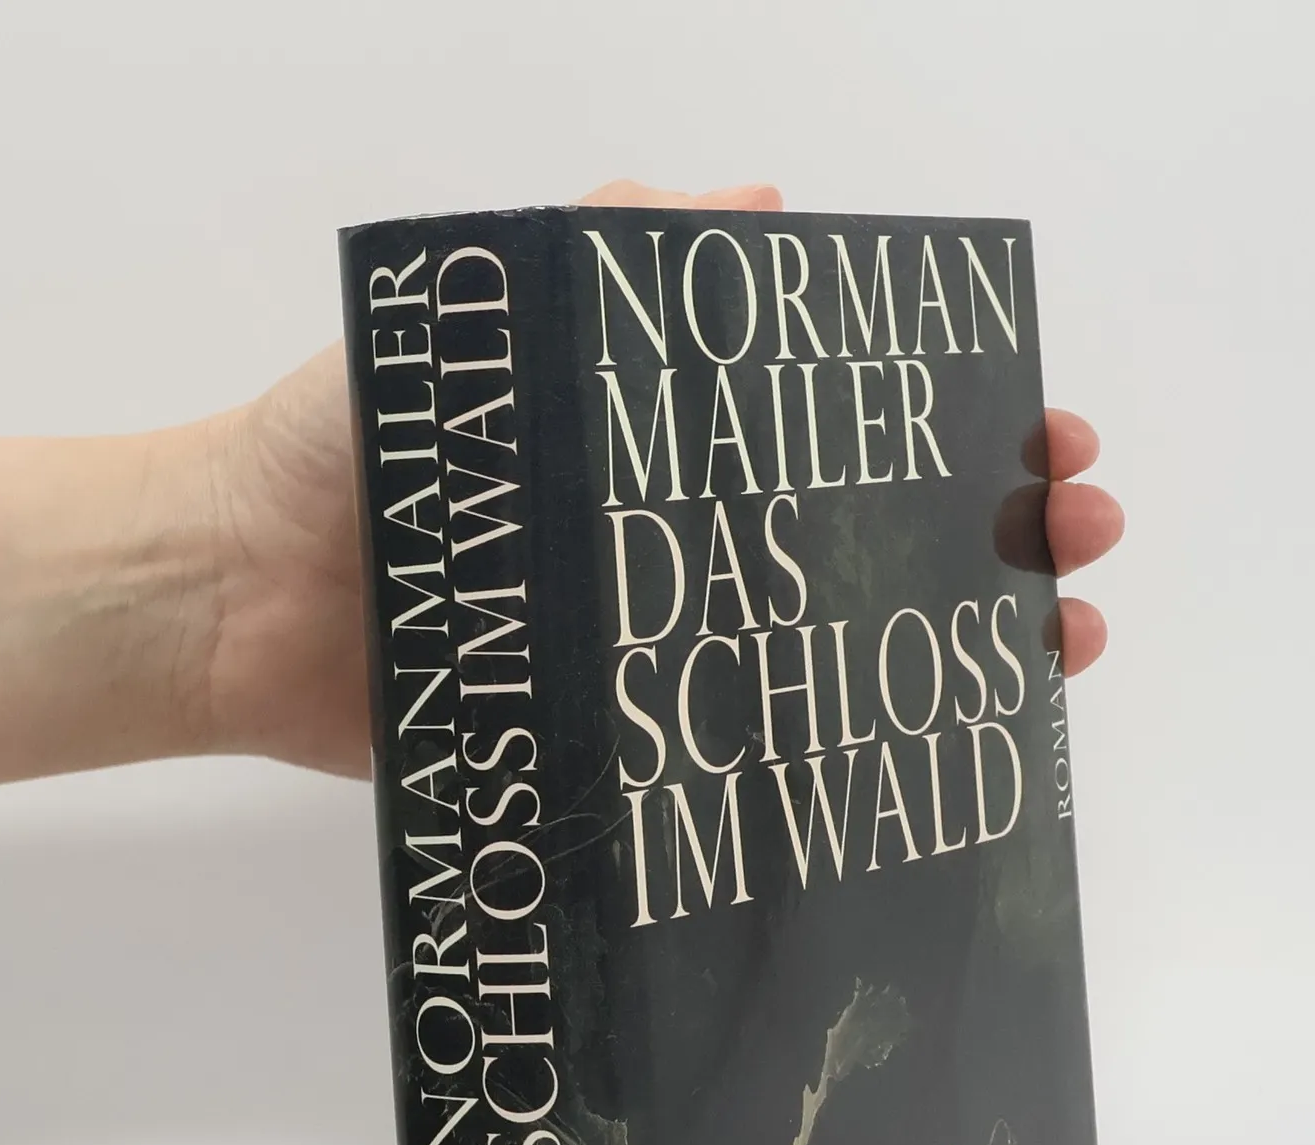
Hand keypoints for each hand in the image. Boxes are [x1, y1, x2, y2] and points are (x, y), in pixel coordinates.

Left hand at [194, 181, 1123, 775]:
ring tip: (1054, 649)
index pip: (851, 432)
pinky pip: (750, 766)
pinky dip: (846, 768)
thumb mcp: (475, 321)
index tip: (1046, 432)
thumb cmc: (348, 446)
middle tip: (1078, 536)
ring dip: (965, 652)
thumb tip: (754, 205)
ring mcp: (664, 659)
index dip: (961, 430)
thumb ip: (597, 258)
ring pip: (844, 659)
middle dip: (999, 537)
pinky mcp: (622, 755)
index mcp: (669, 447)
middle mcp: (687, 551)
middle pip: (877, 543)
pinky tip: (932, 765)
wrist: (236, 596)